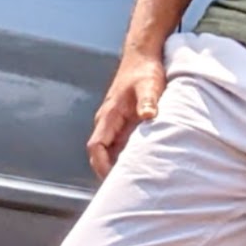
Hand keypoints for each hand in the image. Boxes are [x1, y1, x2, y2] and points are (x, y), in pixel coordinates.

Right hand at [88, 47, 165, 177]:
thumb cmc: (144, 71)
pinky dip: (127, 158)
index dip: (101, 165)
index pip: (96, 147)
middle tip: (128, 190)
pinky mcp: (125, 124)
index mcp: (109, 116)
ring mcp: (115, 124)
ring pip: (110, 152)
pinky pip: (121, 146)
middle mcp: (108, 123)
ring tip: (136, 183)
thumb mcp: (149, 85)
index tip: (113, 180)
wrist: (143, 56)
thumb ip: (148, 101)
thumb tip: (149, 115)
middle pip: (100, 155)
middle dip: (109, 173)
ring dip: (118, 166)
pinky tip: (143, 166)